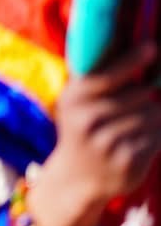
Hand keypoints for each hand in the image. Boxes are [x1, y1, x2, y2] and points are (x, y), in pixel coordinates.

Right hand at [26, 41, 160, 225]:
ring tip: (132, 126)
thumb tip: (137, 51)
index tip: (152, 47)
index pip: (107, 76)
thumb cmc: (83, 128)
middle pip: (140, 94)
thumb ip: (97, 79)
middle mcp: (87, 120)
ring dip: (154, 116)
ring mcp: (107, 143)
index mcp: (73, 98)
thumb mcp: (77, 102)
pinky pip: (158, 136)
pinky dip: (157, 136)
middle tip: (134, 104)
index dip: (132, 60)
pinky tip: (139, 142)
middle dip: (146, 95)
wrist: (77, 178)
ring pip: (153, 114)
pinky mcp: (127, 161)